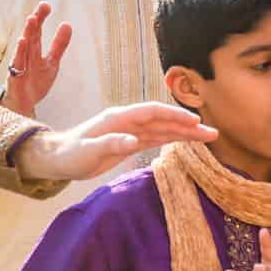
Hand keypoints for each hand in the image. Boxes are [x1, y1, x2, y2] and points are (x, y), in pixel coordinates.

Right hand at [2, 2, 71, 117]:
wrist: (24, 104)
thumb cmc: (35, 82)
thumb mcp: (52, 62)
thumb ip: (59, 45)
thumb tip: (67, 24)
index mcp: (34, 50)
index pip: (37, 31)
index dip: (41, 18)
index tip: (46, 5)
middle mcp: (26, 55)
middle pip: (32, 35)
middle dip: (36, 21)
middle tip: (42, 6)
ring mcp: (20, 65)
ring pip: (24, 46)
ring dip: (28, 32)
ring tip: (32, 19)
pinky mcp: (15, 77)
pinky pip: (18, 63)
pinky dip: (20, 53)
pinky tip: (22, 42)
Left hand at [14, 102, 216, 181]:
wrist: (57, 159)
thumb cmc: (70, 154)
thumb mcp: (87, 151)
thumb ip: (109, 144)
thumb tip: (132, 140)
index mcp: (119, 118)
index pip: (152, 112)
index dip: (174, 115)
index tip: (194, 121)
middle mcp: (128, 122)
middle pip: (163, 120)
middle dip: (188, 126)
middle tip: (213, 133)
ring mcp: (130, 132)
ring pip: (163, 130)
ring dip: (184, 134)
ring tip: (208, 138)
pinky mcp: (129, 143)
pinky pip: (156, 139)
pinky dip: (172, 140)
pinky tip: (187, 142)